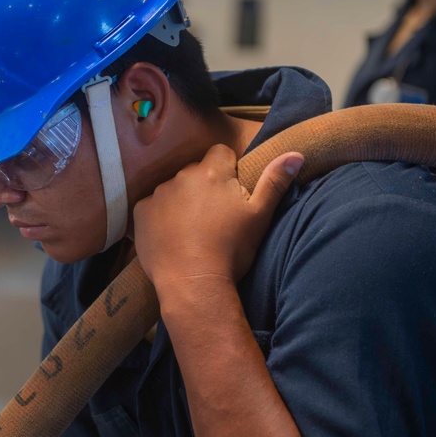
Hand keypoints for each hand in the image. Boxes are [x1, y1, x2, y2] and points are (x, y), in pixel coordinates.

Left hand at [133, 145, 303, 287]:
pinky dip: (159, 217)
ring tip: (191, 231)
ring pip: (173, 189)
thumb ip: (275, 182)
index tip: (231, 193)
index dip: (228, 170)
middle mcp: (182, 176)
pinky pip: (151, 206)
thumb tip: (296, 155)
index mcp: (212, 172)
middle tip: (213, 217)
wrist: (193, 283)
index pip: (221, 153)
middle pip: (196, 171)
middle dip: (204, 186)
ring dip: (181, 201)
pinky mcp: (140, 211)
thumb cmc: (231, 250)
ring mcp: (158, 193)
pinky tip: (170, 237)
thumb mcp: (260, 216)